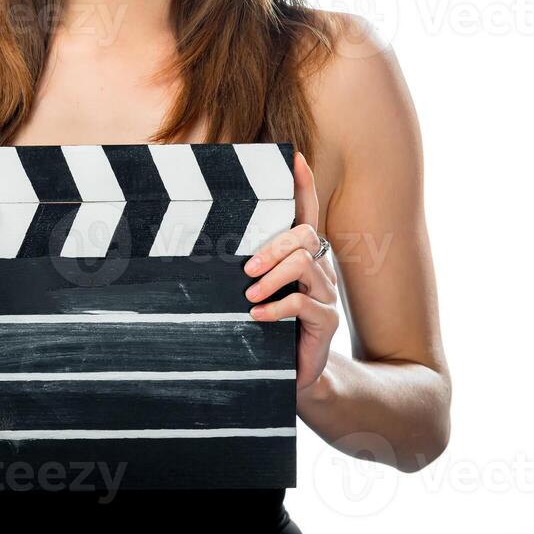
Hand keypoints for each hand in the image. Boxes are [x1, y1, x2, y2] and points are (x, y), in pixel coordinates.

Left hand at [242, 150, 339, 394]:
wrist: (291, 376)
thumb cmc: (267, 328)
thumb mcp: (256, 292)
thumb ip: (248, 268)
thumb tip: (206, 240)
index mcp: (302, 256)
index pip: (307, 212)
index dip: (304, 185)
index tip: (294, 157)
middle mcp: (320, 269)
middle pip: (304, 235)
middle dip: (273, 247)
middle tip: (246, 269)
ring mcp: (327, 294)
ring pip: (303, 264)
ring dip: (272, 277)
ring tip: (250, 295)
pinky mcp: (327, 322)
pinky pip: (303, 303)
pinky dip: (276, 308)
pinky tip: (257, 316)